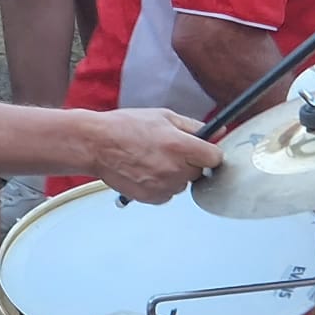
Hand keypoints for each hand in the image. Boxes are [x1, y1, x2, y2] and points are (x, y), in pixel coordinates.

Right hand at [90, 108, 222, 204]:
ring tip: (152, 159)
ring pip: (183, 184)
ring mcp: (164, 186)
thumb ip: (194, 126)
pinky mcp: (152, 198)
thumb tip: (218, 132)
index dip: (208, 152)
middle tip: (168, 150)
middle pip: (199, 172)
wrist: (96, 144)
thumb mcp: (163, 116)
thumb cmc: (125, 127)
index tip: (202, 150)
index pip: (216, 158)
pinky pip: (168, 194)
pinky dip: (161, 185)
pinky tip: (146, 170)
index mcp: (180, 146)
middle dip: (189, 162)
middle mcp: (175, 169)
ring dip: (175, 174)